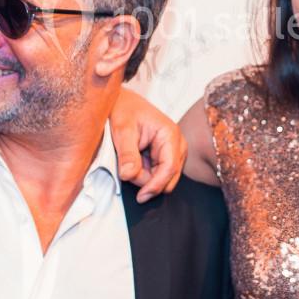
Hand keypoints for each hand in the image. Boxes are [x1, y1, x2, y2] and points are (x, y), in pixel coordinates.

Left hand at [110, 88, 186, 202]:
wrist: (122, 102)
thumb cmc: (124, 110)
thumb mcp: (122, 130)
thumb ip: (127, 154)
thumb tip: (128, 175)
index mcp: (170, 134)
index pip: (170, 168)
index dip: (156, 185)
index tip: (140, 196)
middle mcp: (176, 144)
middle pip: (169, 177)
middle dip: (147, 180)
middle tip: (126, 170)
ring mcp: (172, 151)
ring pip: (162, 178)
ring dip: (144, 176)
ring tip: (128, 159)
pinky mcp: (165, 156)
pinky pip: (156, 174)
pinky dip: (143, 173)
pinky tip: (134, 160)